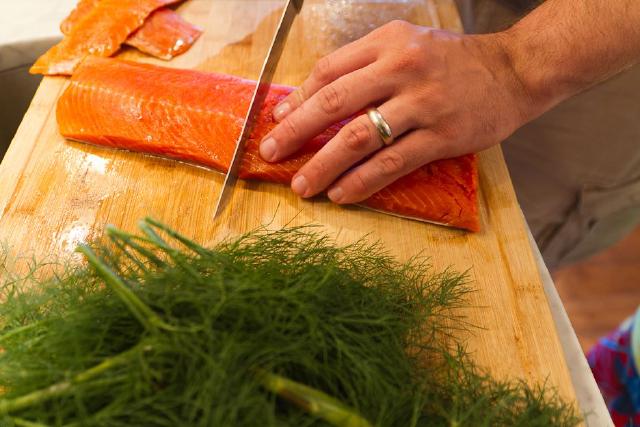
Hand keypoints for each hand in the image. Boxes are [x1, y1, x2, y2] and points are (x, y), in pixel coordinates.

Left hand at [259, 20, 536, 203]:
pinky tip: (342, 194)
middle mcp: (402, 68)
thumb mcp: (407, 44)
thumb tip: (313, 97)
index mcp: (388, 43)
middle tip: (271, 155)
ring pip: (360, 138)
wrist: (513, 71)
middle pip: (335, 103)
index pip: (330, 70)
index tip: (278, 120)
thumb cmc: (452, 60)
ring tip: (303, 186)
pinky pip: (393, 163)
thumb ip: (364, 65)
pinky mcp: (442, 135)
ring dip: (324, 165)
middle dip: (296, 132)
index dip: (299, 98)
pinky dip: (362, 181)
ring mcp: (423, 103)